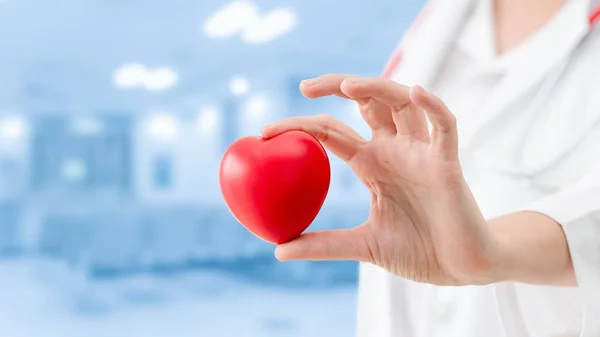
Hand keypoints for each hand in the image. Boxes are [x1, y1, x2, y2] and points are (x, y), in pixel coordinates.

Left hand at [261, 74, 497, 285]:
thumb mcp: (363, 245)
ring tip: (348, 85)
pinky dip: (433, 106)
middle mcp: (394, 150)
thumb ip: (325, 244)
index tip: (265, 132)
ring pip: (401, 103)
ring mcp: (421, 152)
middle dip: (337, 86)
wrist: (462, 267)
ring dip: (377, 88)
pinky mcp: (448, 162)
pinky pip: (444, 125)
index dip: (301, 126)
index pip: (332, 133)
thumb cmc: (419, 250)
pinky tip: (416, 92)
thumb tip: (278, 250)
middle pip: (366, 103)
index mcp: (372, 164)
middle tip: (304, 86)